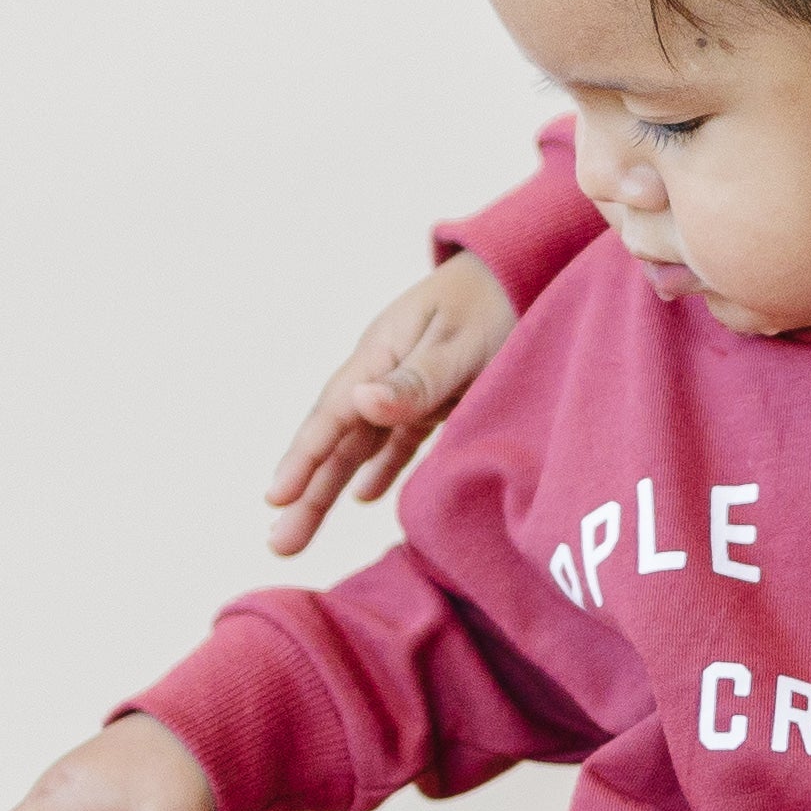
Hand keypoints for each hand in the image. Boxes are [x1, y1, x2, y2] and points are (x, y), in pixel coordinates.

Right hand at [261, 253, 517, 557]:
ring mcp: (407, 385)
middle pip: (338, 438)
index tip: (276, 499)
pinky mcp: (436, 396)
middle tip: (279, 542)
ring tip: (300, 533)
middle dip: (308, 490)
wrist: (534, 268)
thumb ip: (416, 379)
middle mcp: (384, 371)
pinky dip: (380, 466)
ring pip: (360, 444)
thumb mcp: (460, 341)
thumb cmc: (498, 300)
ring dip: (331, 488)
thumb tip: (359, 401)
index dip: (304, 459)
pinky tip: (364, 496)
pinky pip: (398, 438)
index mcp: (381, 353)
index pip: (333, 414)